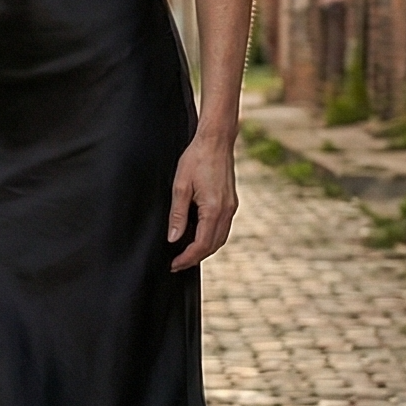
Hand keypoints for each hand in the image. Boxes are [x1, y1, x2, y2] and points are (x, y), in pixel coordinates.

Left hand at [168, 129, 236, 269]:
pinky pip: (223, 228)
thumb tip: (173, 238)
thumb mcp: (180, 186)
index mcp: (214, 209)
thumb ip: (178, 215)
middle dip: (195, 258)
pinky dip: (211, 237)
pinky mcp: (231, 203)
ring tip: (186, 254)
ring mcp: (232, 207)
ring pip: (220, 239)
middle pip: (213, 246)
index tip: (174, 264)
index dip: (187, 258)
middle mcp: (227, 211)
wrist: (216, 141)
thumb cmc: (196, 158)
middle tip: (177, 264)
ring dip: (204, 249)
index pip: (201, 244)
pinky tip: (198, 236)